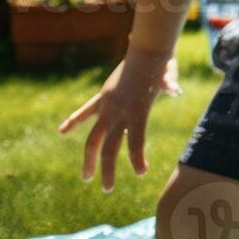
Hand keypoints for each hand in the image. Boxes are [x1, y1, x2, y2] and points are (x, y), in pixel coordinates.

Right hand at [58, 47, 180, 191]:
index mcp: (137, 109)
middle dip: (108, 169)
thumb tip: (177, 90)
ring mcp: (108, 104)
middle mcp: (119, 110)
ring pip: (94, 137)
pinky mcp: (102, 97)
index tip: (141, 172)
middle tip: (107, 190)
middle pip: (110, 146)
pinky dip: (73, 121)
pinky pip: (85, 112)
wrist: (147, 49)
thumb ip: (170, 85)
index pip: (135, 140)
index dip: (137, 158)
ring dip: (90, 158)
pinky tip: (61, 131)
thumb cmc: (162, 66)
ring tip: (87, 177)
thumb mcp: (169, 77)